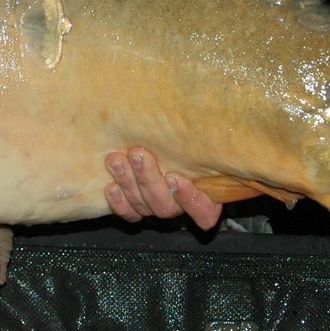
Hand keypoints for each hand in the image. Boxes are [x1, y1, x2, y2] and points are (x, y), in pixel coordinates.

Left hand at [104, 146, 221, 230]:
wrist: (150, 141)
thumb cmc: (181, 136)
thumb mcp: (197, 138)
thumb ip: (202, 140)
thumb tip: (218, 116)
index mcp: (205, 194)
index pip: (204, 211)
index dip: (190, 199)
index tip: (174, 177)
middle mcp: (180, 204)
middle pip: (166, 206)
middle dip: (148, 179)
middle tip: (138, 154)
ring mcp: (157, 208)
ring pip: (144, 206)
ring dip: (129, 182)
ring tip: (116, 160)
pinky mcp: (137, 210)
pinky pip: (129, 214)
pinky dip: (119, 202)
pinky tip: (111, 187)